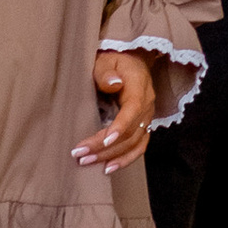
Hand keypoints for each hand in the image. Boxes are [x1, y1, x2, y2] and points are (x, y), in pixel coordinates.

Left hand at [76, 48, 157, 170]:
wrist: (130, 61)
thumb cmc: (114, 61)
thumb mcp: (106, 60)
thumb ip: (106, 72)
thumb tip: (113, 83)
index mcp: (140, 87)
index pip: (134, 110)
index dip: (120, 127)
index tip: (103, 140)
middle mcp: (148, 105)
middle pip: (131, 132)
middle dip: (105, 147)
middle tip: (80, 154)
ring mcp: (147, 117)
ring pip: (134, 143)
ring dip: (112, 156)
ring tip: (88, 162)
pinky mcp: (143, 125)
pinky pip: (139, 146)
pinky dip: (126, 159)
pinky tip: (109, 168)